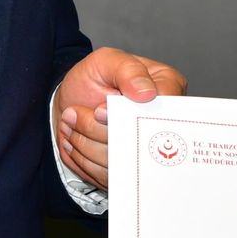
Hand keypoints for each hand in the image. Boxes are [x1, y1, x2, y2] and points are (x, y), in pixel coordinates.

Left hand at [54, 47, 186, 191]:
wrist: (69, 103)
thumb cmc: (92, 79)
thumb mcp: (106, 61)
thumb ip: (127, 70)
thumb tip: (147, 93)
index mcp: (167, 89)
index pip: (164, 111)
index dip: (130, 115)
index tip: (100, 110)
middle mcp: (162, 122)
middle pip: (140, 141)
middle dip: (100, 131)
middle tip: (76, 115)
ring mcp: (146, 149)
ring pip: (121, 161)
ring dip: (87, 144)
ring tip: (71, 124)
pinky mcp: (128, 169)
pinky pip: (108, 176)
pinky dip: (83, 159)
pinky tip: (74, 140)